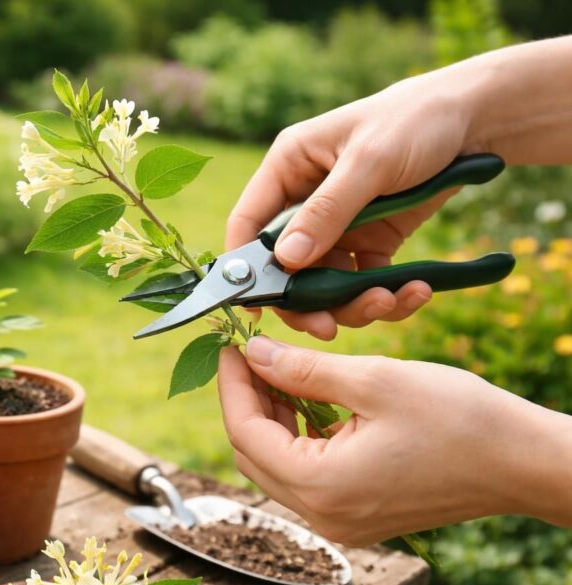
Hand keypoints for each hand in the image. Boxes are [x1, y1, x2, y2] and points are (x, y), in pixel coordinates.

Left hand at [218, 336, 571, 544]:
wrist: (525, 463)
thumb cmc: (460, 420)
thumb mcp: (374, 381)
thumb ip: (303, 371)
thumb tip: (254, 355)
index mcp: (320, 487)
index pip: (244, 433)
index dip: (232, 384)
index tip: (232, 345)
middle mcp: (323, 516)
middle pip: (252, 453)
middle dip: (247, 399)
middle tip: (255, 352)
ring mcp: (340, 522)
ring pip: (276, 465)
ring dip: (272, 417)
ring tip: (282, 369)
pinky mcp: (357, 516)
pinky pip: (306, 475)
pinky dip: (299, 436)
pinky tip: (310, 399)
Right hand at [225, 69, 477, 339]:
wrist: (478, 119)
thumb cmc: (415, 120)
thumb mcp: (370, 161)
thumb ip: (327, 211)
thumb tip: (286, 260)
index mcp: (288, 167)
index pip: (248, 222)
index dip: (245, 266)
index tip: (258, 306)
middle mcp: (304, 199)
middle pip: (286, 265)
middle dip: (307, 300)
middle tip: (328, 327)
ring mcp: (337, 223)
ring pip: (324, 282)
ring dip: (352, 302)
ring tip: (389, 301)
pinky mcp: (371, 240)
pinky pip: (363, 281)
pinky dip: (385, 295)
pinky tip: (414, 292)